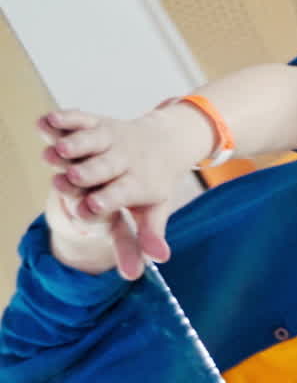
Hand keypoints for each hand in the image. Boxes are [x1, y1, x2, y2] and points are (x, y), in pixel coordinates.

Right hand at [38, 108, 191, 279]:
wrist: (162, 144)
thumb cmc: (151, 187)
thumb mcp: (154, 212)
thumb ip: (149, 236)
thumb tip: (152, 264)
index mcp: (140, 184)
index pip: (123, 193)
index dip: (108, 200)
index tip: (92, 208)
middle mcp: (126, 160)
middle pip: (106, 167)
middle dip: (88, 173)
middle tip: (69, 180)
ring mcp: (111, 138)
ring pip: (92, 140)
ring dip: (74, 145)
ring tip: (56, 153)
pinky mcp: (97, 121)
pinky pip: (81, 118)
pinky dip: (64, 119)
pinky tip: (47, 123)